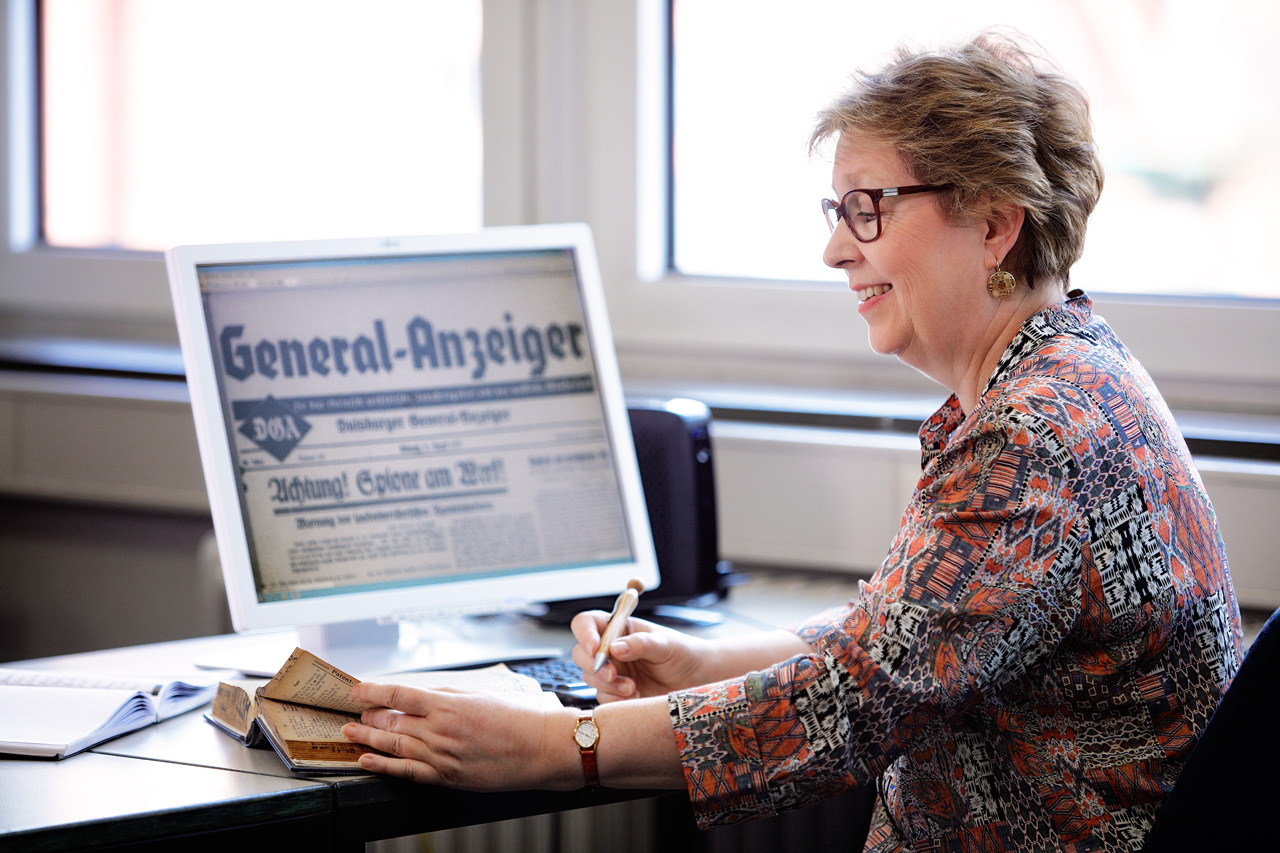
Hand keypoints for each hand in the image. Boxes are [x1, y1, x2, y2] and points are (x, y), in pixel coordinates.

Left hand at [341, 683, 580, 789]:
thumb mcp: (479, 695)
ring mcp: (442, 756)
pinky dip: (384, 765)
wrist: (540, 748)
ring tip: (350, 732)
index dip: (373, 692)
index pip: (400, 695)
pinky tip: (367, 760)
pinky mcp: (447, 777)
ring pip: (395, 745)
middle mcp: (441, 731)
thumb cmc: (518, 718)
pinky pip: (407, 772)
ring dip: (368, 738)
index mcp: (449, 705)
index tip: (356, 689)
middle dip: (370, 716)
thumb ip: (445, 694)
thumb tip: (418, 694)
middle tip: (355, 712)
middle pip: (393, 721)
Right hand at [569, 611, 709, 701]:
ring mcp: (611, 672)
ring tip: (633, 688)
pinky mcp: (616, 693)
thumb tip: (614, 647)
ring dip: (608, 685)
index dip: (585, 634)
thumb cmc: (682, 654)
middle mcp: (610, 649)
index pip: (587, 623)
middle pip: (581, 653)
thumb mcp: (665, 644)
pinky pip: (603, 698)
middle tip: (613, 674)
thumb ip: (640, 643)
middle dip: (593, 665)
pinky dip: (616, 700)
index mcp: (619, 628)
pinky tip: (636, 697)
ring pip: (589, 678)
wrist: (696, 681)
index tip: (596, 649)